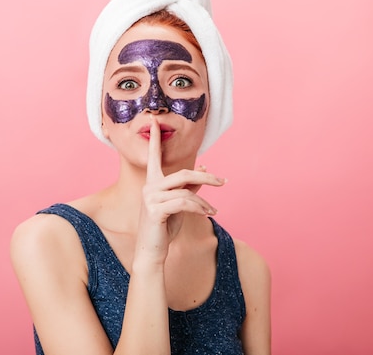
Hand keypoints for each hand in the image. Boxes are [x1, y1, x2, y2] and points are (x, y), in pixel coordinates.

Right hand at [135, 116, 225, 264]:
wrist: (152, 251)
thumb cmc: (165, 227)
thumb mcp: (179, 204)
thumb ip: (189, 186)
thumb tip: (204, 169)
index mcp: (153, 182)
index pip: (154, 156)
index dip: (155, 138)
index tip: (154, 121)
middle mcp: (149, 186)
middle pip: (184, 173)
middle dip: (206, 177)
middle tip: (223, 181)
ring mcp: (150, 198)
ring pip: (187, 191)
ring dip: (205, 202)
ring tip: (213, 211)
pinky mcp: (155, 210)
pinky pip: (185, 203)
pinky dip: (200, 208)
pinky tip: (208, 215)